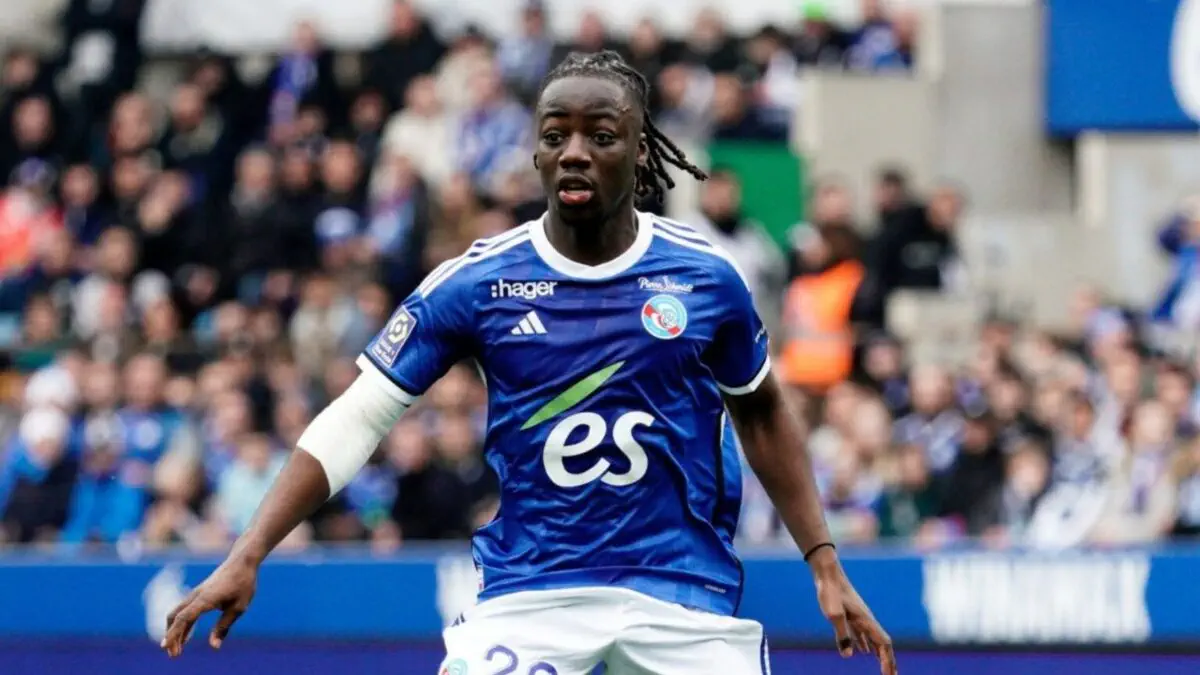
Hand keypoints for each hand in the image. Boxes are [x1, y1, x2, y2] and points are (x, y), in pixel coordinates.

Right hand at [161, 555, 257, 657]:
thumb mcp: (239, 607)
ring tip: (177, 649)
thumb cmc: (243, 583)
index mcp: (206, 598)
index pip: (184, 617)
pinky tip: (185, 636)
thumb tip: (214, 646)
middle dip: (171, 635)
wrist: (242, 561)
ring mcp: (196, 594)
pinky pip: (185, 610)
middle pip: (175, 616)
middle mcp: (196, 595)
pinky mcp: (199, 594)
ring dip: (175, 631)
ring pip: (178, 614)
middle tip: (173, 655)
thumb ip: (224, 626)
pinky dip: (182, 624)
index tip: (166, 646)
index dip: (174, 633)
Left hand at [810, 548, 896, 674]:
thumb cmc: (830, 592)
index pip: (884, 645)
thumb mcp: (834, 615)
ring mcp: (860, 618)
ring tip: (884, 667)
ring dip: (880, 654)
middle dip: (889, 661)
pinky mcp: (851, 615)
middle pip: (883, 644)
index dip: (888, 661)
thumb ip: (842, 635)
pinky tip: (863, 651)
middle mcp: (867, 620)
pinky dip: (867, 644)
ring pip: (874, 639)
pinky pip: (863, 634)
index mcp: (866, 621)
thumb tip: (848, 656)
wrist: (827, 574)